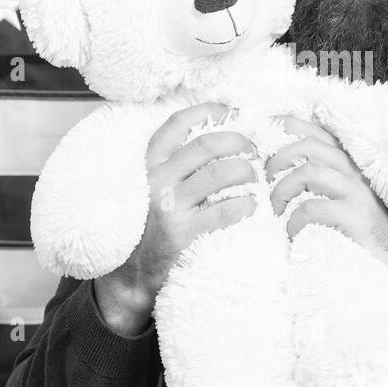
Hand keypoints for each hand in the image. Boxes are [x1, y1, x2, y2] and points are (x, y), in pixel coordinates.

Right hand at [94, 102, 257, 335]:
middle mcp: (157, 181)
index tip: (232, 111)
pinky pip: (224, 210)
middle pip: (205, 145)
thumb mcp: (154, 188)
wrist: (132, 275)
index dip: (208, 111)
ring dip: (246, 170)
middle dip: (238, 140)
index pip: (177, 124)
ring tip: (255, 175)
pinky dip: (246, 204)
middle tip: (254, 148)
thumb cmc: (151, 226)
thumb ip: (176, 164)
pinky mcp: (182, 234)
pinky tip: (252, 204)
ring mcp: (169, 207)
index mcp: (150, 164)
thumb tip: (217, 135)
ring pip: (219, 174)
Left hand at [265, 115, 387, 290]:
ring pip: (309, 172)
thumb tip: (276, 167)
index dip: (286, 128)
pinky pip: (313, 208)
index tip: (262, 137)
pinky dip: (294, 221)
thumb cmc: (360, 231)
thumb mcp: (343, 197)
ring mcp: (357, 192)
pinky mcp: (356, 217)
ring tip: (277, 210)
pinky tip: (293, 233)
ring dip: (283, 190)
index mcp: (349, 163)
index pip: (316, 132)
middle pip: (308, 146)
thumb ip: (320, 179)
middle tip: (266, 184)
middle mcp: (355, 171)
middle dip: (277, 161)